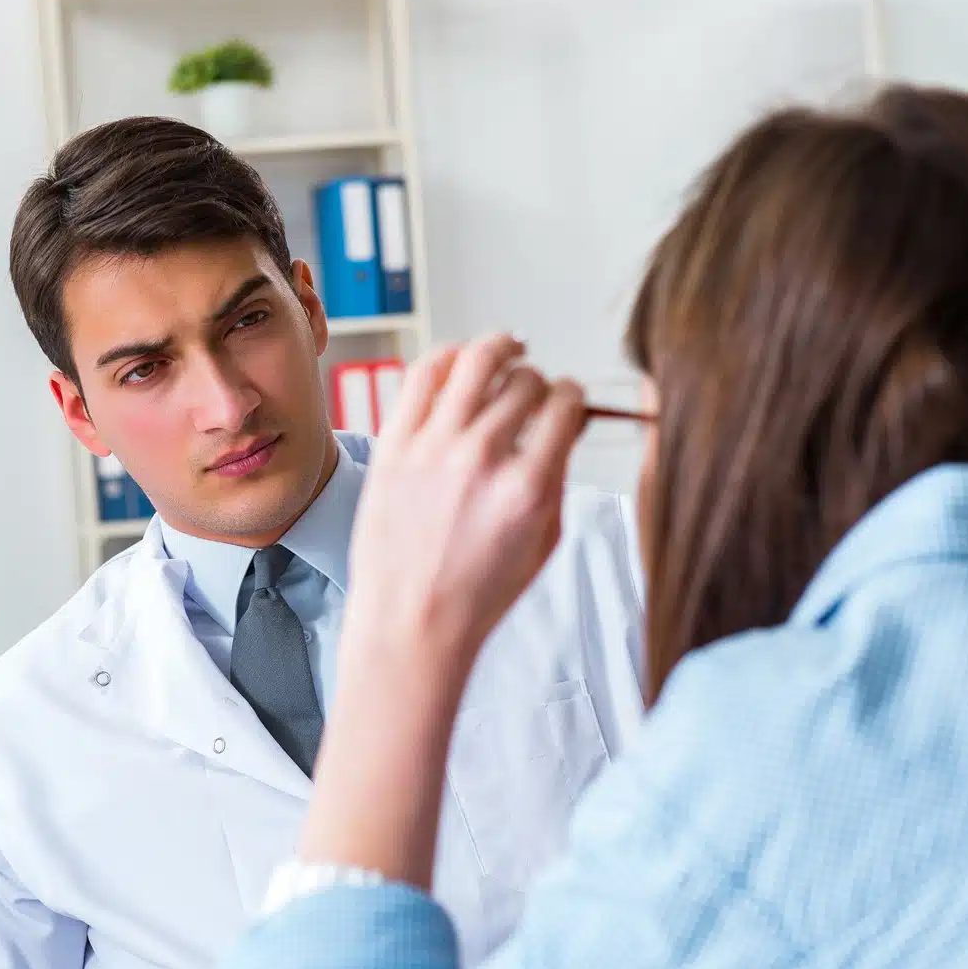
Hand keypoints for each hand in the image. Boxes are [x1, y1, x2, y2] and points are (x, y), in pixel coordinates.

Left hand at [347, 333, 587, 666]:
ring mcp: (433, 449)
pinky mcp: (394, 446)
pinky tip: (461, 360)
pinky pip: (423, 375)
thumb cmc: (477, 594)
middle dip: (539, 381)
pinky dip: (449, 355)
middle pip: (525, 381)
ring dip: (501, 347)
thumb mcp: (544, 542)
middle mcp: (482, 460)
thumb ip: (557, 478)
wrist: (412, 621)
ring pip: (477, 361)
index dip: (573, 395)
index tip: (568, 400)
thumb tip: (564, 426)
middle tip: (534, 392)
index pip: (565, 404)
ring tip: (508, 348)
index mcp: (528, 488)